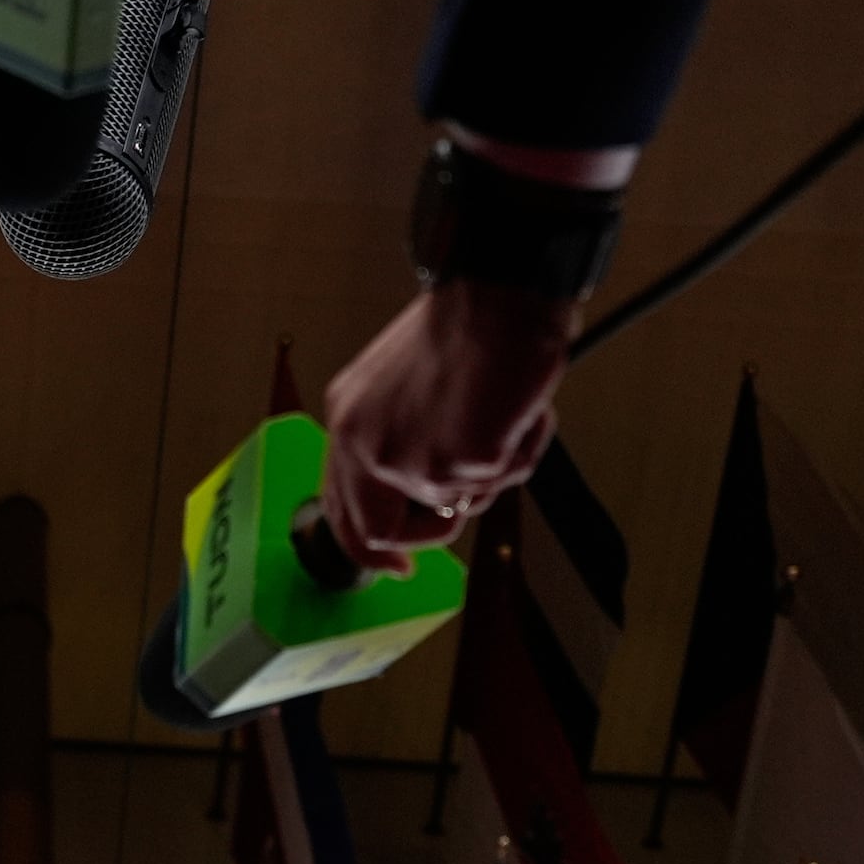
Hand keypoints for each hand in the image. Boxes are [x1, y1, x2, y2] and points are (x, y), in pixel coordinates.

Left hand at [316, 279, 574, 576]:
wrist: (500, 295)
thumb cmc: (467, 329)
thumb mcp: (402, 390)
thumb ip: (399, 442)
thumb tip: (428, 499)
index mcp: (347, 419)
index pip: (341, 508)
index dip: (367, 548)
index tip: (394, 569)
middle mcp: (364, 443)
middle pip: (381, 533)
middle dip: (429, 533)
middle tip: (456, 515)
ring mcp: (406, 458)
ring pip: (456, 507)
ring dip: (491, 470)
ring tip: (500, 415)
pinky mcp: (454, 462)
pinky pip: (501, 480)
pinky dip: (522, 449)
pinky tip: (519, 409)